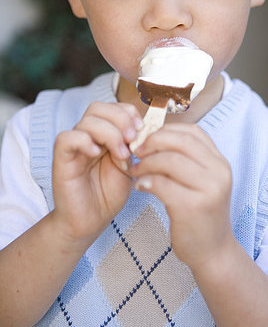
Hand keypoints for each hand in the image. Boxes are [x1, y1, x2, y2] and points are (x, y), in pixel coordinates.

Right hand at [52, 102, 142, 243]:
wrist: (91, 220)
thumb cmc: (109, 193)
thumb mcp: (129, 165)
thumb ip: (134, 146)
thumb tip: (145, 129)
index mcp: (104, 133)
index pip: (113, 107)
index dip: (128, 112)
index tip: (142, 129)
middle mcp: (88, 135)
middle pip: (99, 107)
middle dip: (120, 119)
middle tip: (133, 139)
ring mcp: (74, 146)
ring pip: (87, 121)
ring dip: (110, 133)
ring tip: (121, 155)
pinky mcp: (62, 159)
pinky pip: (67, 138)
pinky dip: (84, 141)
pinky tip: (96, 153)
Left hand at [132, 124, 233, 269]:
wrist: (213, 251)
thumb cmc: (200, 215)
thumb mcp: (201, 182)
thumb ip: (185, 161)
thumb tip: (153, 139)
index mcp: (220, 162)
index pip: (193, 132)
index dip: (166, 129)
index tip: (147, 138)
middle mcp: (219, 172)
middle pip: (181, 142)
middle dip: (153, 142)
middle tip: (136, 150)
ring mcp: (208, 189)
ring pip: (169, 161)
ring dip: (146, 163)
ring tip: (135, 170)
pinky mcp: (192, 207)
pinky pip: (162, 184)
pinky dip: (146, 181)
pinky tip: (140, 186)